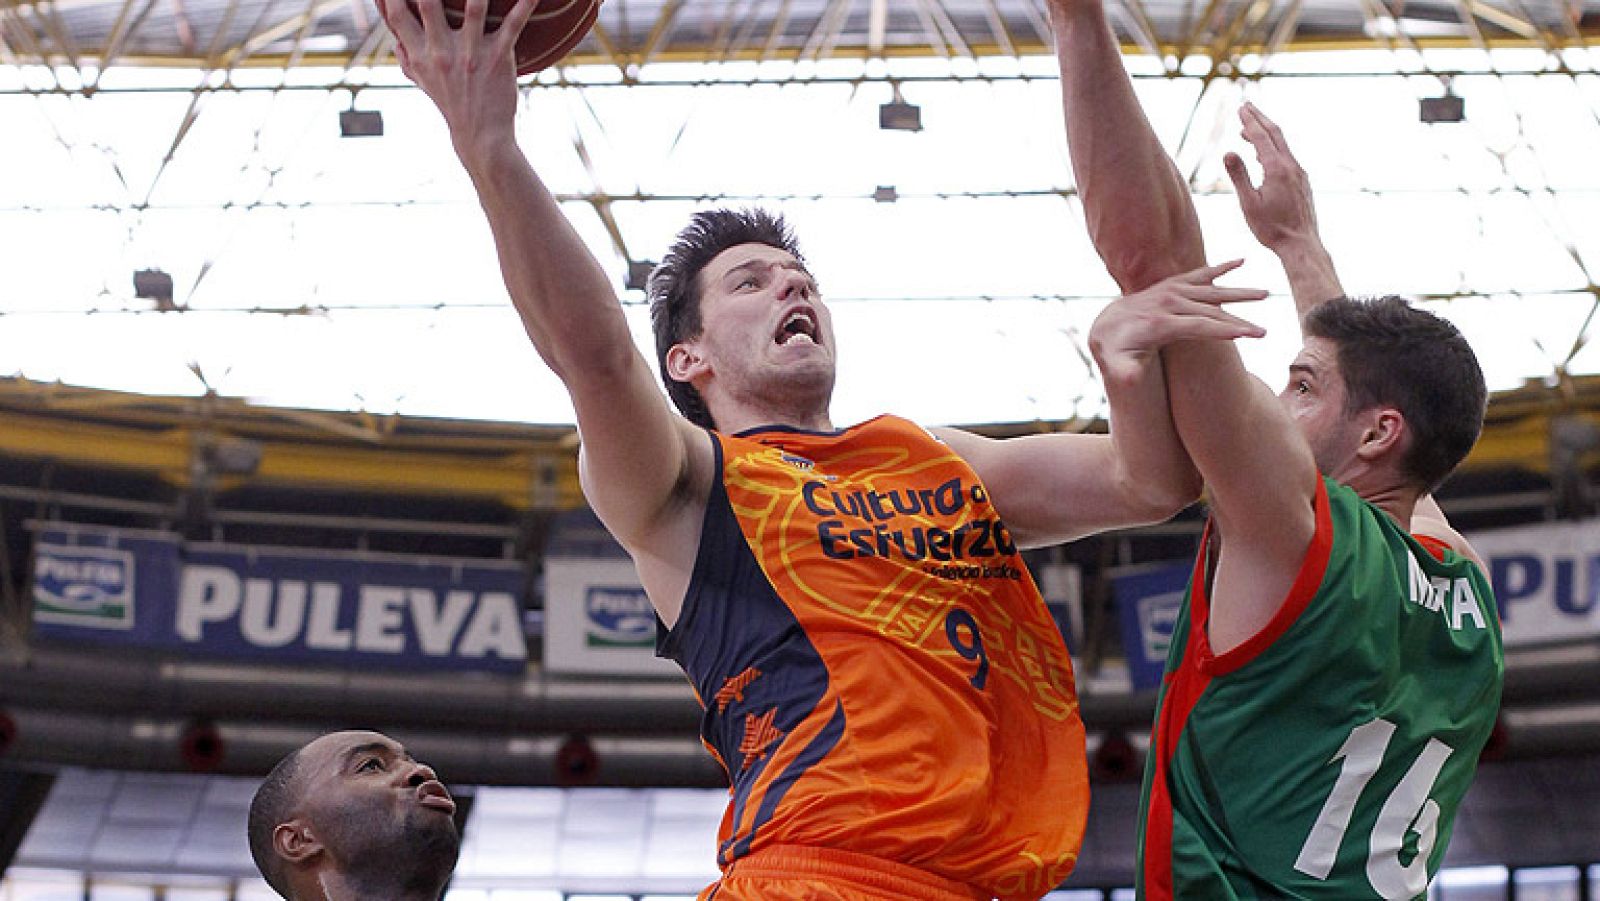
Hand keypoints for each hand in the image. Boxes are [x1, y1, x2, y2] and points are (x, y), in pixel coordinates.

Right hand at [377, 0, 539, 160]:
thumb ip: (406, 58)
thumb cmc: (452, 104)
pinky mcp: (498, 58)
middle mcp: (441, 52)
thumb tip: (394, 41)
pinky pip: (512, 25)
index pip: (396, 15)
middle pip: (426, 4)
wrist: (481, 135)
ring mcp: (470, 54)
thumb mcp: (422, 83)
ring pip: (472, 8)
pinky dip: (523, 5)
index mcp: (419, 55)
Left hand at [1090, 259, 1267, 383]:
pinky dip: (1221, 267)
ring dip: (1239, 292)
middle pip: (1210, 310)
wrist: (1107, 325)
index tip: (1247, 335)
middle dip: (1239, 321)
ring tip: (1266, 294)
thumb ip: (1124, 371)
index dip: (1223, 330)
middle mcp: (1167, 302)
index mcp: (1158, 323)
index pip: (1197, 326)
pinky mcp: (1174, 284)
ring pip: (1211, 289)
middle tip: (1264, 332)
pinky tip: (1241, 260)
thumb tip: (1130, 379)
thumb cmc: (1115, 350)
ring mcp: (1171, 290)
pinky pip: (1200, 273)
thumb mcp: (1116, 364)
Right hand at [1223, 102, 1318, 252]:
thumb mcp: (1248, 203)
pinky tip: (1266, 154)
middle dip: (1260, 118)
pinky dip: (1274, 147)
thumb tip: (1227, 151)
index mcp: (1277, 169)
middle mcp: (1292, 166)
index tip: (1241, 108)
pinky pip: (1287, 157)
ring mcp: (1300, 173)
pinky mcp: (1302, 182)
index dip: (1250, 121)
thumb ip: (1239, 176)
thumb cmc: (1271, 228)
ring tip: (1249, 129)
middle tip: (1247, 105)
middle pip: (1275, 134)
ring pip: (1282, 145)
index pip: (1261, 137)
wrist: (1300, 244)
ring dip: (1266, 133)